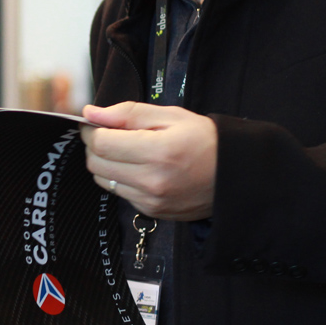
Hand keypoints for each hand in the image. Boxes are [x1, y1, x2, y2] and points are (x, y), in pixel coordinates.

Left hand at [81, 102, 216, 220]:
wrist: (235, 174)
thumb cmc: (205, 140)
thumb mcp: (170, 115)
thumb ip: (127, 113)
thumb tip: (90, 113)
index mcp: (158, 152)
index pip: (101, 143)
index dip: (92, 130)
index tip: (96, 123)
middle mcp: (152, 181)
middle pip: (96, 163)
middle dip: (95, 146)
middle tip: (109, 134)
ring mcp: (151, 201)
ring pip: (104, 180)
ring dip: (106, 163)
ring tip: (126, 150)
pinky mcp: (152, 211)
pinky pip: (120, 193)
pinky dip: (121, 178)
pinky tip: (139, 168)